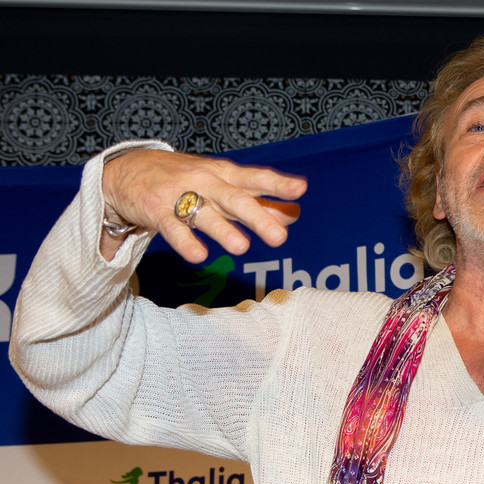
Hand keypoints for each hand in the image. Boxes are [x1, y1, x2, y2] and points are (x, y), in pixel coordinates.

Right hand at [101, 149, 307, 262]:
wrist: (126, 170)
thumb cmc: (184, 179)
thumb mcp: (221, 184)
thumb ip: (256, 201)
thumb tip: (292, 214)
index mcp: (224, 174)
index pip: (254, 178)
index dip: (277, 184)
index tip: (299, 189)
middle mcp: (205, 182)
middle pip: (235, 199)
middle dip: (258, 217)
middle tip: (279, 237)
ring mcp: (180, 195)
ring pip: (205, 214)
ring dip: (223, 230)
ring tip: (241, 247)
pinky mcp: (157, 211)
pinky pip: (173, 228)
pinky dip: (186, 242)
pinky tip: (199, 256)